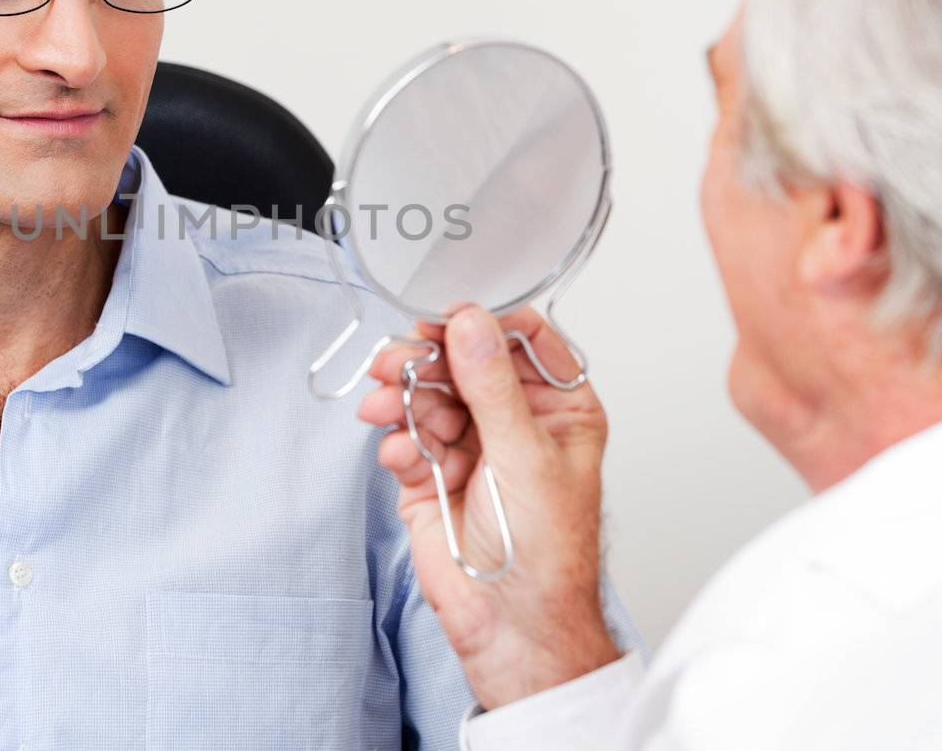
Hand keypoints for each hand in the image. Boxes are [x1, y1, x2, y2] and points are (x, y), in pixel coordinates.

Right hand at [357, 304, 619, 709]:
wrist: (509, 623)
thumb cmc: (545, 555)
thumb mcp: (524, 456)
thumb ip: (492, 386)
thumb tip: (472, 324)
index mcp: (558, 409)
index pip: (520, 341)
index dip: (481, 325)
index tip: (446, 319)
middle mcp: (514, 422)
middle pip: (463, 364)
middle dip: (427, 361)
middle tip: (397, 360)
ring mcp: (471, 446)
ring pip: (428, 396)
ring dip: (402, 398)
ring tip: (383, 405)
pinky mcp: (432, 473)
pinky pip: (406, 436)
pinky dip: (397, 440)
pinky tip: (399, 453)